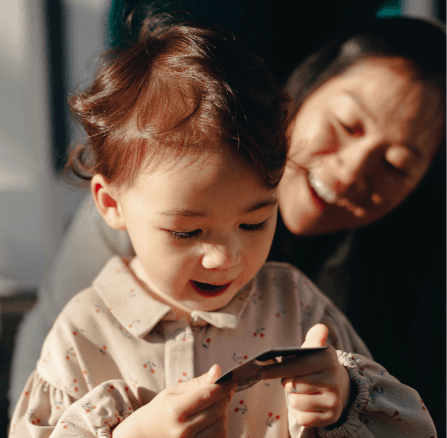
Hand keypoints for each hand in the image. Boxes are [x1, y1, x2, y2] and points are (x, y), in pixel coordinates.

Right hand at [113, 364, 235, 437]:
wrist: (147, 433)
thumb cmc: (163, 408)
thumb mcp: (176, 391)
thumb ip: (199, 382)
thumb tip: (218, 369)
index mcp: (175, 410)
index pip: (209, 395)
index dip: (224, 386)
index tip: (231, 381)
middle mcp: (182, 430)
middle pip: (217, 410)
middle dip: (225, 398)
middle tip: (225, 391)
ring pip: (221, 426)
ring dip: (223, 414)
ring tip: (216, 406)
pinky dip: (220, 428)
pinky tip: (213, 420)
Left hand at [259, 324, 350, 427]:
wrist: (339, 386)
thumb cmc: (317, 365)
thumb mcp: (316, 349)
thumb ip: (315, 336)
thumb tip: (321, 328)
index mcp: (328, 360)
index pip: (296, 365)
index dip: (276, 369)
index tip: (260, 371)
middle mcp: (334, 380)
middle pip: (293, 385)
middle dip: (286, 382)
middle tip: (289, 380)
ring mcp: (334, 401)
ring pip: (296, 402)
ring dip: (293, 398)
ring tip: (300, 391)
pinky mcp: (332, 417)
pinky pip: (303, 418)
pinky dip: (299, 412)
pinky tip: (306, 404)